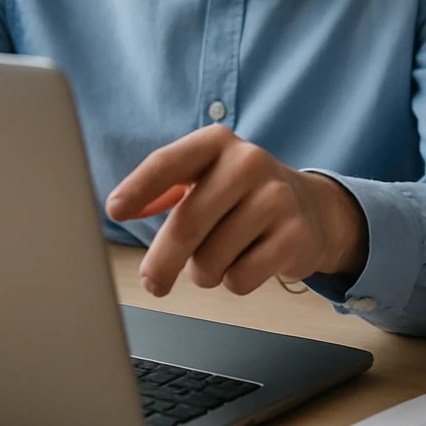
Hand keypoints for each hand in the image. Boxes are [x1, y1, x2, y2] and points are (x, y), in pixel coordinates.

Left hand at [105, 125, 367, 297]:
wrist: (311, 210)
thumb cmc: (241, 197)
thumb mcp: (204, 178)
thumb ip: (163, 189)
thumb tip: (119, 207)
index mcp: (217, 142)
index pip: (168, 162)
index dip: (138, 188)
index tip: (114, 211)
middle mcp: (248, 162)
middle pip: (187, 224)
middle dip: (161, 263)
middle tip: (153, 283)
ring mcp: (276, 197)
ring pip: (211, 260)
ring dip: (204, 272)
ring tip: (221, 256)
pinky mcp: (294, 235)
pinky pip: (239, 279)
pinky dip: (234, 282)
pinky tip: (250, 260)